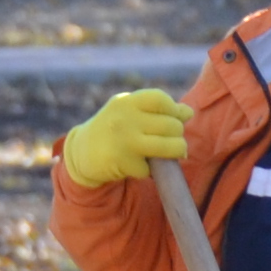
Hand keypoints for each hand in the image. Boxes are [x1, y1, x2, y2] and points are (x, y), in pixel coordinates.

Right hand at [58, 86, 188, 190]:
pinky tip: (140, 165)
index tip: (171, 118)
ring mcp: (124, 142)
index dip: (173, 109)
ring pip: (170, 147)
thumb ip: (157, 110)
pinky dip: (150, 170)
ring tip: (173, 153)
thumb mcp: (130, 113)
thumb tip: (188, 112)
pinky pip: (152, 168)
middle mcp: (125, 119)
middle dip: (177, 135)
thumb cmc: (115, 128)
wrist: (83, 153)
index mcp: (127, 102)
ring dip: (177, 152)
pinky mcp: (124, 164)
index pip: (160, 100)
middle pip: (171, 125)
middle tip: (171, 140)